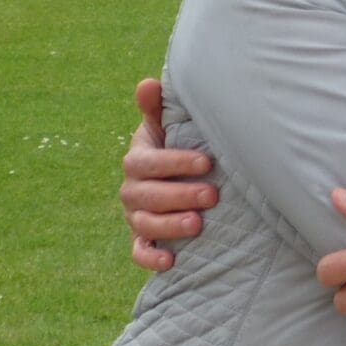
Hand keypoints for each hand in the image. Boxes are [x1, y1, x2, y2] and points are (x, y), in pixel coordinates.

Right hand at [120, 77, 217, 271]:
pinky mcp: (142, 239)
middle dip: (180, 195)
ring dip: (169, 226)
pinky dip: (151, 258)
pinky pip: (139, 252)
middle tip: (212, 195)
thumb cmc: (176, 145)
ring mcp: (135, 215)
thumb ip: (157, 107)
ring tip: (197, 225)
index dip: (175, 163)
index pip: (147, 162)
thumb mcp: (166, 125)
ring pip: (144, 224)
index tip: (207, 162)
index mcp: (138, 159)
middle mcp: (132, 189)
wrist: (175, 177)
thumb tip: (147, 84)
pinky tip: (171, 261)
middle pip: (148, 195)